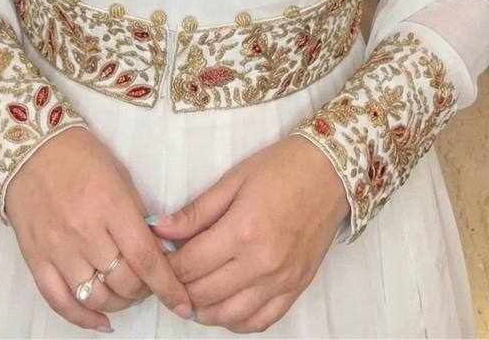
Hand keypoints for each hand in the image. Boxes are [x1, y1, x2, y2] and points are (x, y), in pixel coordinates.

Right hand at [4, 125, 194, 331]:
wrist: (31, 150)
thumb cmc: (82, 158)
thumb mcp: (120, 178)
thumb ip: (138, 217)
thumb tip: (157, 252)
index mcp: (111, 206)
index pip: (145, 258)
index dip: (167, 286)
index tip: (183, 303)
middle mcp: (85, 232)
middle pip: (124, 282)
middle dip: (144, 290)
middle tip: (149, 282)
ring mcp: (58, 249)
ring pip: (96, 297)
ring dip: (119, 303)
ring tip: (126, 294)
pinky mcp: (36, 261)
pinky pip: (60, 302)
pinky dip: (83, 318)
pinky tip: (100, 320)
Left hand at [147, 135, 350, 331]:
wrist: (332, 171)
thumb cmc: (282, 167)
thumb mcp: (234, 179)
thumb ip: (196, 211)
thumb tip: (160, 230)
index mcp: (242, 231)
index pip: (189, 265)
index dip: (165, 266)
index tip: (157, 259)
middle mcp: (262, 263)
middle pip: (204, 294)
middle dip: (178, 289)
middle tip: (169, 276)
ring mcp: (281, 280)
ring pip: (228, 316)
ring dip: (203, 310)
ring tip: (192, 293)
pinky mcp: (297, 287)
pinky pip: (260, 321)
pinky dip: (236, 321)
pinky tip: (225, 306)